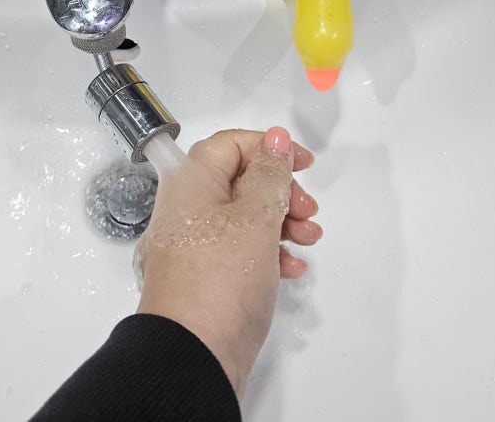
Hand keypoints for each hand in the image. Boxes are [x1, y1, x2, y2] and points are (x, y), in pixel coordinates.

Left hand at [134, 127, 321, 398]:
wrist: (192, 355)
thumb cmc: (220, 279)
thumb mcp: (255, 216)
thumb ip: (269, 173)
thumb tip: (274, 139)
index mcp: (191, 181)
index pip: (231, 144)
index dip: (269, 147)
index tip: (302, 162)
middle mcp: (186, 207)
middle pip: (240, 180)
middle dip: (280, 190)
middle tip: (306, 209)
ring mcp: (194, 243)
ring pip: (244, 216)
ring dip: (281, 221)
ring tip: (308, 239)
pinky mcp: (205, 275)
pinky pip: (239, 249)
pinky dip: (267, 251)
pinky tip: (290, 267)